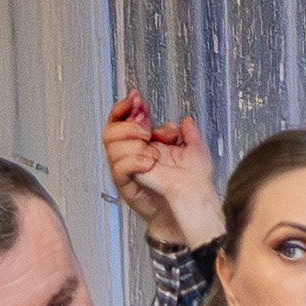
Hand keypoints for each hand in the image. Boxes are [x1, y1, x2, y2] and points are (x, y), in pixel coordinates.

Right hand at [101, 96, 219, 251]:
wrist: (190, 207)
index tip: (136, 98)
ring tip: (152, 150)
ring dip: (131, 142)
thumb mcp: (195, 152)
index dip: (127, 107)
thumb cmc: (190, 183)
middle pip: (111, 130)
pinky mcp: (127, 185)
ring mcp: (127, 169)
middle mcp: (131, 153)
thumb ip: (189, 133)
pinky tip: (149, 161)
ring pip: (111, 147)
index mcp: (143, 142)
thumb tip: (185, 120)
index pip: (123, 119)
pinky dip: (133, 161)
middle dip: (128, 124)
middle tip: (146, 128)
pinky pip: (119, 169)